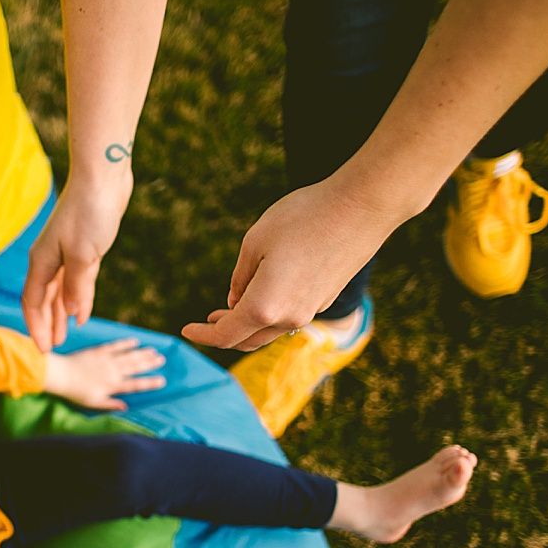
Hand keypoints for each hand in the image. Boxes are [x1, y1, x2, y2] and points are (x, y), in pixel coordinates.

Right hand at [22, 175, 132, 351]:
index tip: (42, 350)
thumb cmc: (90, 211)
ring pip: (60, 292)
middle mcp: (50, 259)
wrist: (102, 176)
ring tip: (63, 336)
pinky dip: (77, 298)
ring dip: (60, 314)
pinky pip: (76, 282)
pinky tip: (80, 313)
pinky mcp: (83, 249)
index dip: (36, 326)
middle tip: (50, 349)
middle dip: (46, 324)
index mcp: (42, 261)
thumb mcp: (84, 254)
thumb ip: (77, 286)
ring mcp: (66, 254)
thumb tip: (72, 314)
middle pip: (43, 300)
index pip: (33, 301)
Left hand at [44, 338, 165, 410]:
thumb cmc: (76, 392)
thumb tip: (125, 408)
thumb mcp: (93, 403)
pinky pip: (116, 346)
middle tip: (162, 360)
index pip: (135, 385)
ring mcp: (107, 360)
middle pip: (135, 367)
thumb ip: (110, 405)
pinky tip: (135, 341)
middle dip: (149, 364)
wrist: (61, 375)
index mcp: (112, 386)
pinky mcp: (99, 351)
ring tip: (154, 351)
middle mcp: (113, 372)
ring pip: (129, 356)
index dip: (149, 383)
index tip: (162, 381)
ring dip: (142, 353)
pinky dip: (126, 343)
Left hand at [180, 175, 401, 350]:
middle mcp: (289, 317)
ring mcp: (311, 311)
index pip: (225, 336)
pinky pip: (290, 317)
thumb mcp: (255, 241)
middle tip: (207, 323)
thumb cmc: (303, 217)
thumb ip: (240, 277)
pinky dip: (270, 315)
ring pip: (271, 331)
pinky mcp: (326, 299)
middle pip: (248, 340)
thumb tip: (235, 302)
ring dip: (248, 326)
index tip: (186, 331)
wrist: (362, 206)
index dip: (202, 336)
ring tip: (231, 309)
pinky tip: (264, 296)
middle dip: (224, 334)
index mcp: (264, 306)